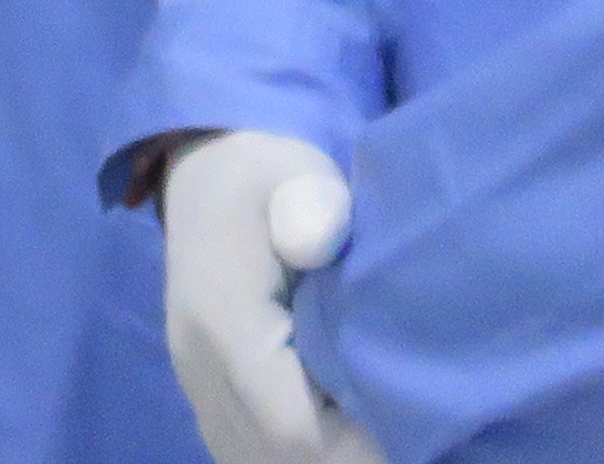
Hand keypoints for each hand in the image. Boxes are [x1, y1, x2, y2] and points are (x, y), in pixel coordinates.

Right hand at [162, 130, 383, 463]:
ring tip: (370, 430)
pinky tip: (334, 432)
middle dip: (344, 458)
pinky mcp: (202, 388)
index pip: (289, 426)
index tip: (408, 434)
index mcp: (223, 319)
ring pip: (253, 461)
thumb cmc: (269, 174)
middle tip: (402, 435)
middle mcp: (199, 363)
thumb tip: (316, 238)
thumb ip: (313, 203)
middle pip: (273, 458)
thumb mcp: (298, 172)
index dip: (353, 449)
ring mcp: (195, 381)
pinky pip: (241, 450)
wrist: (206, 168)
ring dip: (315, 457)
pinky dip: (289, 455)